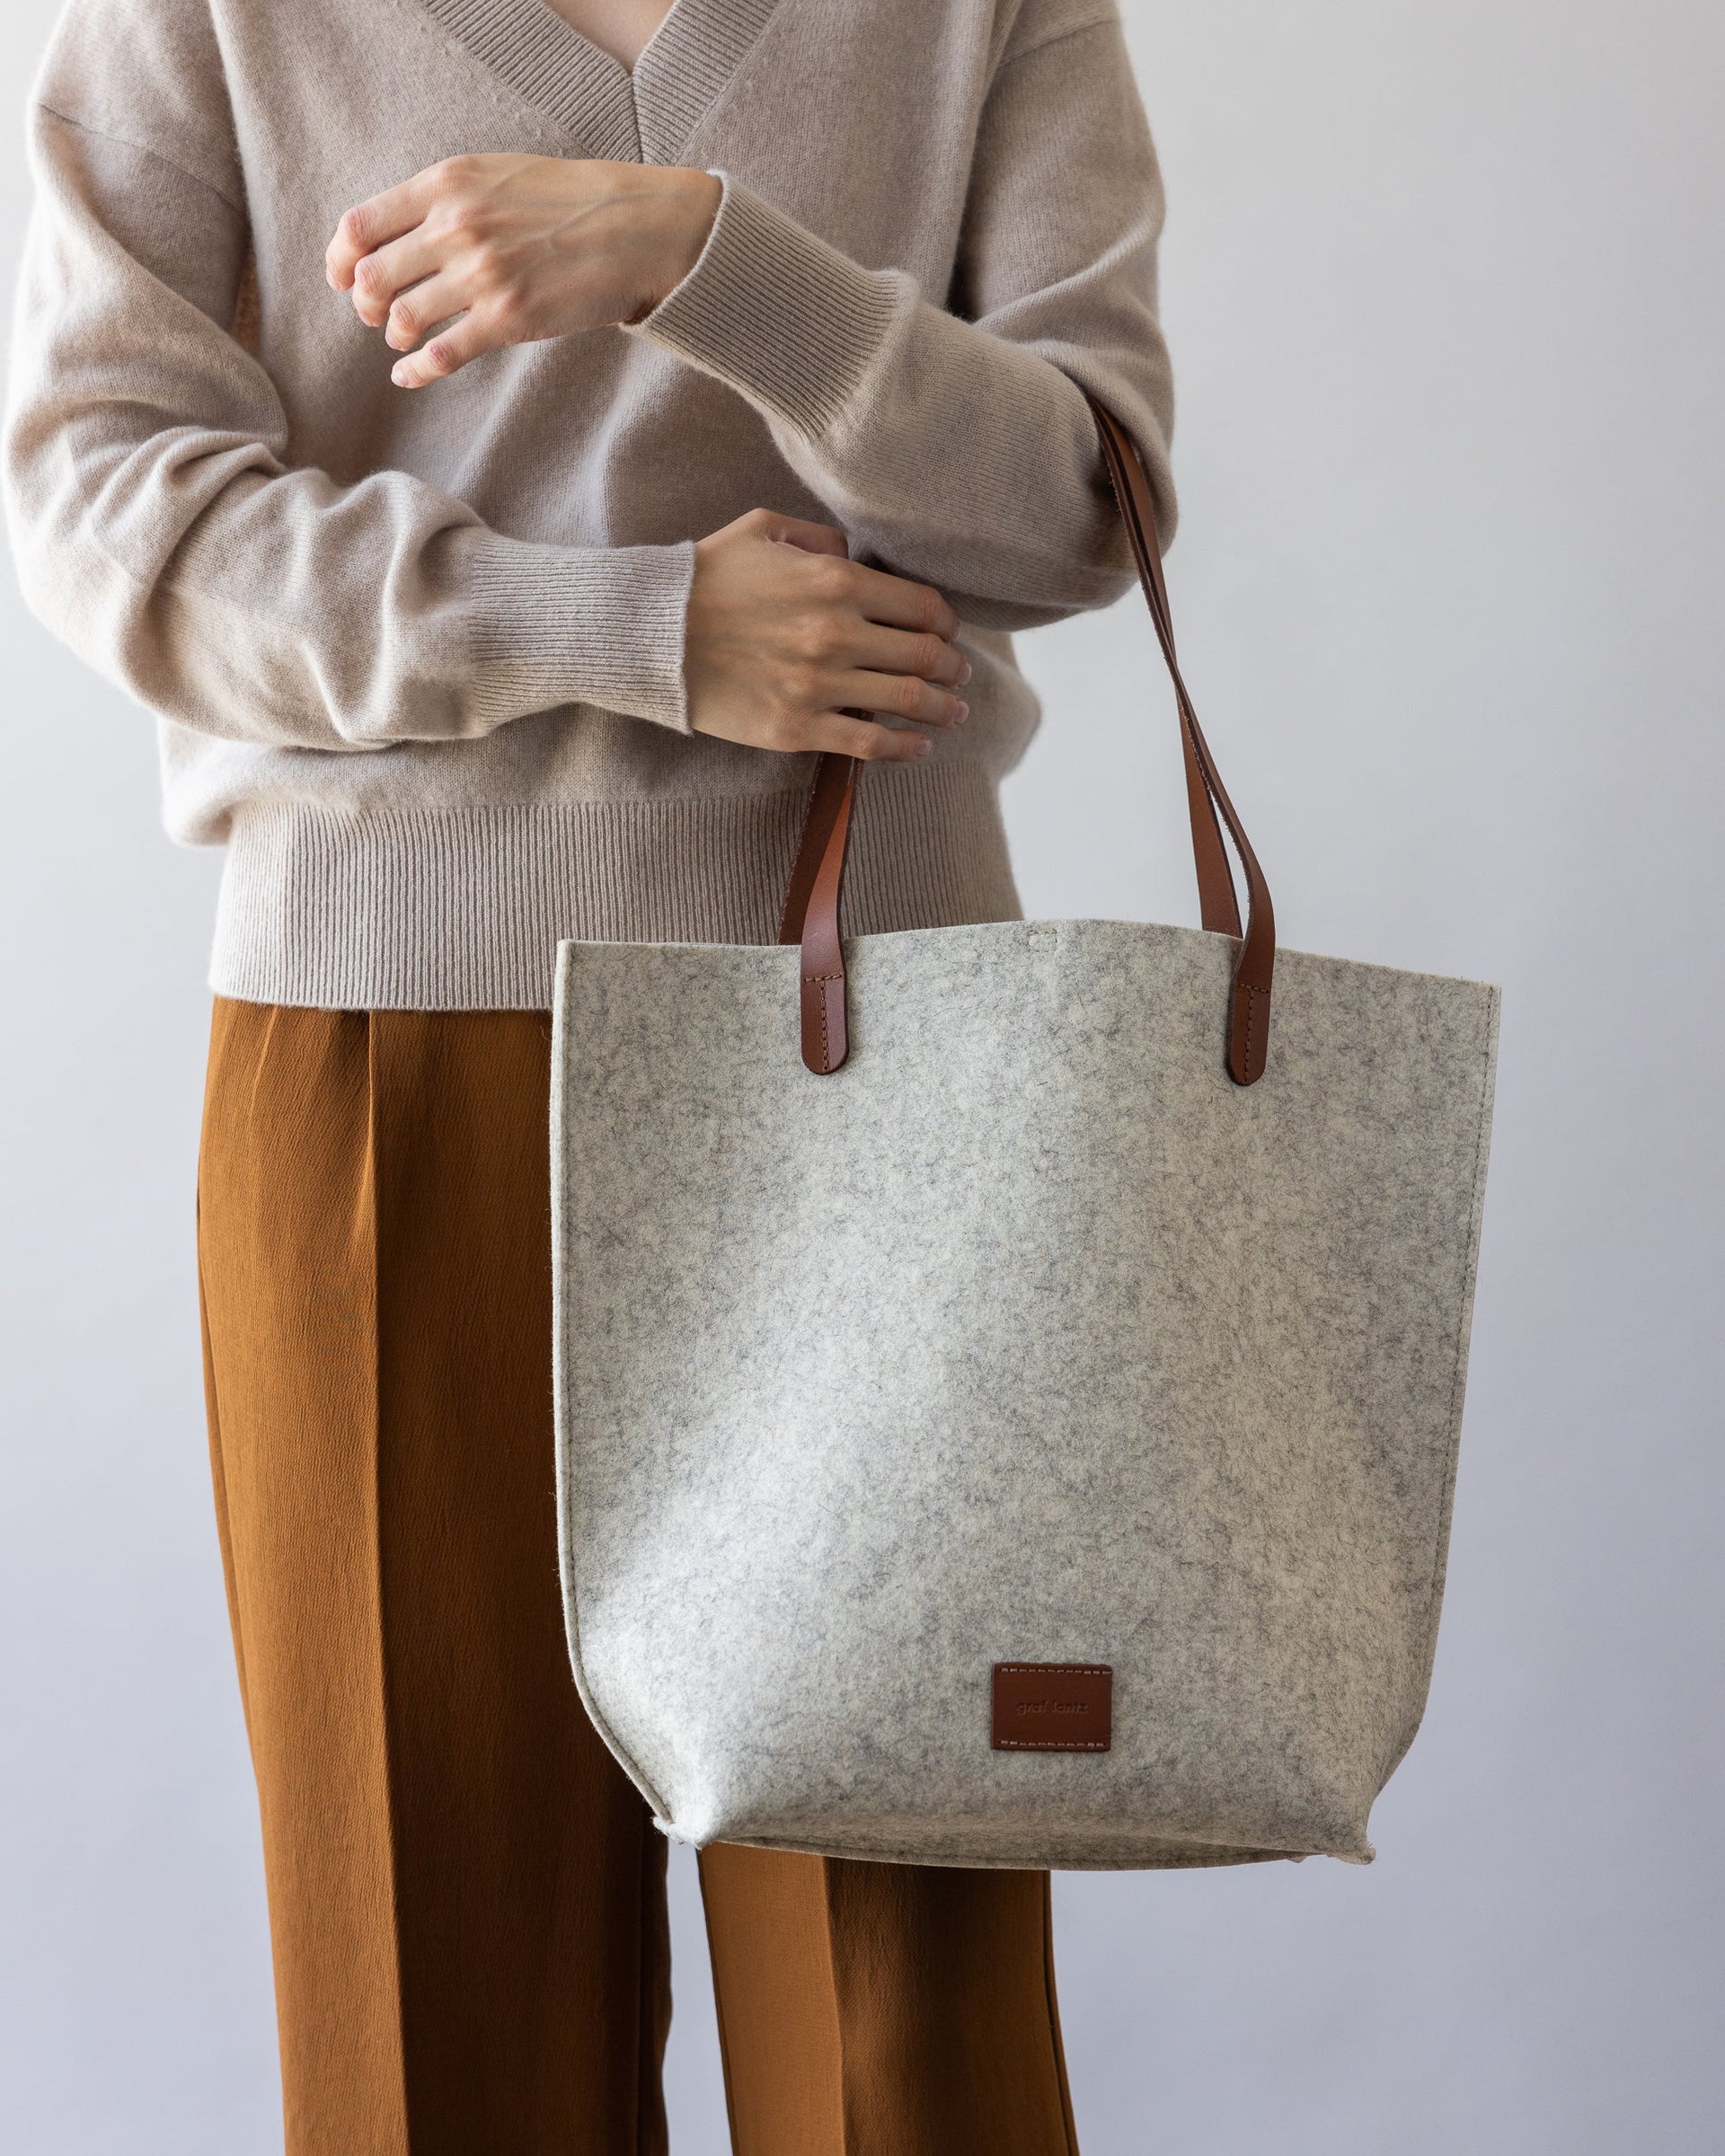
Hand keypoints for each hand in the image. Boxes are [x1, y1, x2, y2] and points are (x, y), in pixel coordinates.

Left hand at [326, 155, 720, 387]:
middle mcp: (458, 226)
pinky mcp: (509, 319)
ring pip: (402, 318)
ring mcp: (483, 275)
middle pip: (371, 277)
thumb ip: (441, 199)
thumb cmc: (564, 202)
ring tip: (405, 338)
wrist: (632, 228)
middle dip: (364, 304)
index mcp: (447, 185)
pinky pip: (441, 354)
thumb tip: (389, 237)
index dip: (339, 259)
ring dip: (394, 335)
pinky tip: (409, 375)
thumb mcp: (494, 175)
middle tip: (375, 314)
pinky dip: (415, 371)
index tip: (342, 277)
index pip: (360, 226)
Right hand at [686, 511, 969, 761]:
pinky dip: (905, 748)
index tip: (948, 633)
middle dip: (952, 667)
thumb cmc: (704, 576)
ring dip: (942, 709)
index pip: (921, 607)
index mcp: (834, 581)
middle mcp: (835, 633)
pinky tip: (920, 747)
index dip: (946, 623)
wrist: (648, 633)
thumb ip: (820, 538)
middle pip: (923, 656)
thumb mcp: (763, 528)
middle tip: (960, 675)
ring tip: (954, 713)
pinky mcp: (796, 728)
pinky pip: (869, 744)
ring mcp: (817, 686)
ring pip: (907, 702)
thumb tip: (857, 558)